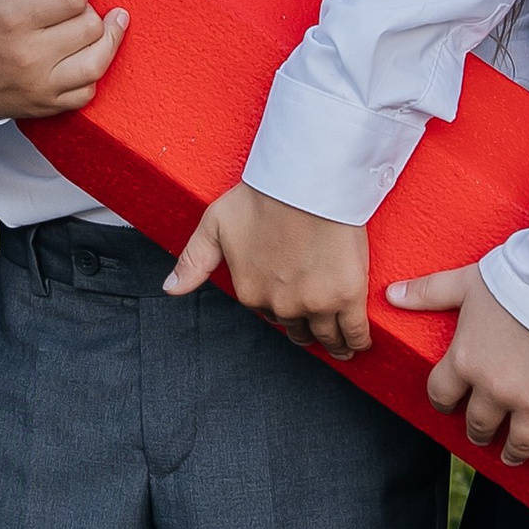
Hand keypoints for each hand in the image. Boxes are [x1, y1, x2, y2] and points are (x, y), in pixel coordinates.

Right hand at [0, 0, 128, 120]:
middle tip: (71, 10)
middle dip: (87, 11)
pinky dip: (92, 73)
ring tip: (103, 26)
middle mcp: (28, 55)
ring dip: (104, 40)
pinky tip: (83, 57)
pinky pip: (88, 91)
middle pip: (90, 25)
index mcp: (13, 18)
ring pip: (98, 60)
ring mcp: (40, 84)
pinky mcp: (47, 105)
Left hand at [167, 186, 371, 356]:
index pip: (266, 312)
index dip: (280, 306)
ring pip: (326, 337)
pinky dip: (357, 341)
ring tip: (341, 346)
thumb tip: (170, 290)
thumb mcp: (214, 225)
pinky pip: (354, 332)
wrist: (304, 183)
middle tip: (317, 323)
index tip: (292, 300)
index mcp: (250, 292)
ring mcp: (315, 304)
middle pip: (296, 329)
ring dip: (333, 343)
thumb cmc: (261, 197)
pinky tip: (358, 344)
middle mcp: (280, 305)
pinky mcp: (347, 297)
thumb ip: (193, 261)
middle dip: (305, 327)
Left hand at [389, 263, 528, 479]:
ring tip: (513, 456)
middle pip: (479, 424)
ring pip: (519, 443)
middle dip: (479, 432)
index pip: (441, 395)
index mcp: (466, 360)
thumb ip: (427, 292)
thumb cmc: (517, 278)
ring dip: (514, 453)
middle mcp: (495, 388)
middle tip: (483, 434)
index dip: (443, 403)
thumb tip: (390, 295)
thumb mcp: (466, 282)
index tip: (448, 406)